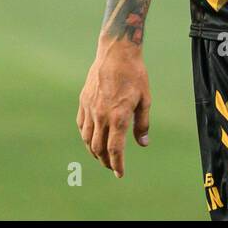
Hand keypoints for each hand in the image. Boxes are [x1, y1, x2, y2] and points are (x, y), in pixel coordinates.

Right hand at [77, 38, 150, 177]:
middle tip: (112, 167)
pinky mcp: (83, 102)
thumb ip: (142, 123)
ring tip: (102, 156)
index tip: (120, 174)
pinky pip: (81, 125)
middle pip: (99, 148)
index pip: (115, 149)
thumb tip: (143, 144)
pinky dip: (86, 136)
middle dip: (105, 161)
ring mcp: (90, 108)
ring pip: (87, 139)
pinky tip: (91, 139)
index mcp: (118, 116)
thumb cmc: (135, 75)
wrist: (116, 53)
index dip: (117, 164)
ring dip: (94, 151)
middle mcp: (101, 115)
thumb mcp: (145, 99)